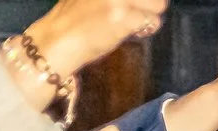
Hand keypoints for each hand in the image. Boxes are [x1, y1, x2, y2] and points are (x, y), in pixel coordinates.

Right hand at [24, 0, 168, 78]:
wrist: (58, 40)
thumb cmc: (75, 19)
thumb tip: (142, 1)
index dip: (144, 1)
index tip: (139, 6)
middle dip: (150, 6)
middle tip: (136, 16)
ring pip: (158, 5)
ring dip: (150, 18)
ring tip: (131, 24)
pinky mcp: (123, 17)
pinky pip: (151, 22)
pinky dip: (143, 31)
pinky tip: (127, 33)